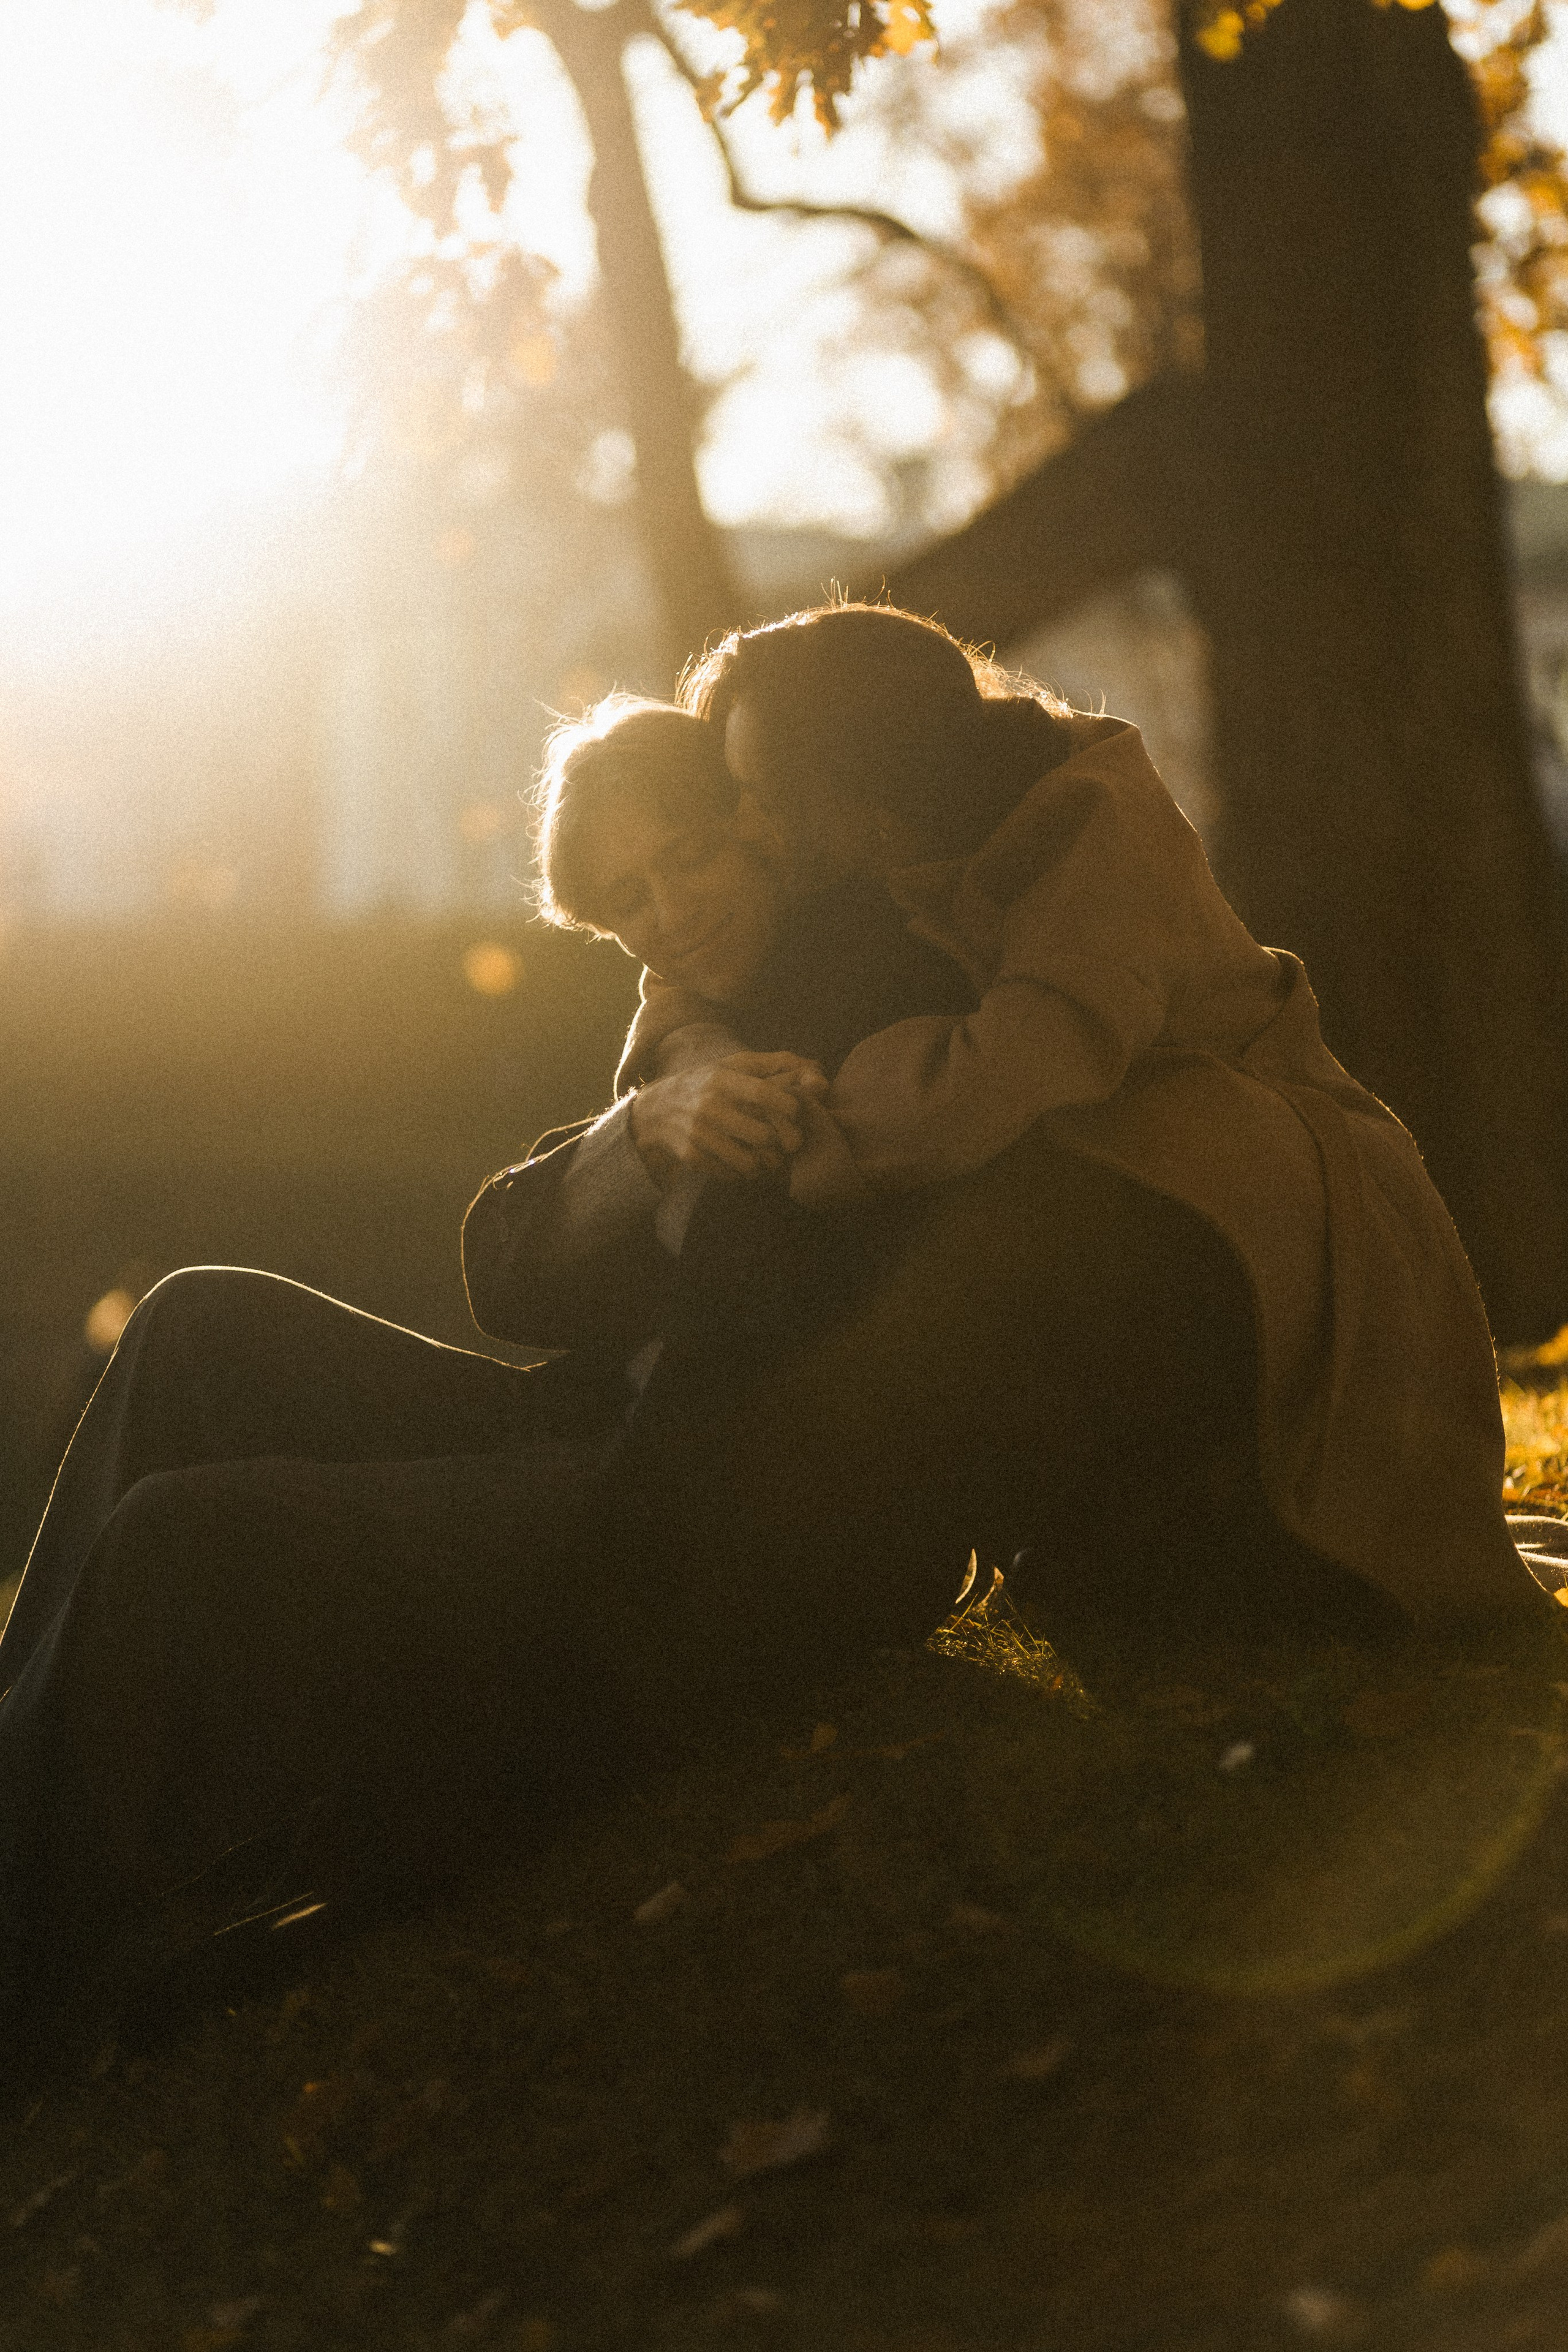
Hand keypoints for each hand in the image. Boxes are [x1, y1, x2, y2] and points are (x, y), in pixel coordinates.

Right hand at [629, 1051, 827, 1185]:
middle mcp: (709, 1106)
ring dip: (765, 1163)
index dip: (788, 1106)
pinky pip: (731, 1174)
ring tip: (769, 1155)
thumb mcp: (735, 1065)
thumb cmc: (708, 1083)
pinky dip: (743, 1172)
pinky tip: (745, 1162)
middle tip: (788, 1141)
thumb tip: (819, 1070)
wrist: (656, 1109)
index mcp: (722, 1079)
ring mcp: (699, 1134)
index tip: (797, 1112)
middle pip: (762, 1134)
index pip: (762, 1093)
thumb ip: (777, 1065)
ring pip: (749, 1161)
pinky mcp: (692, 1157)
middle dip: (781, 1141)